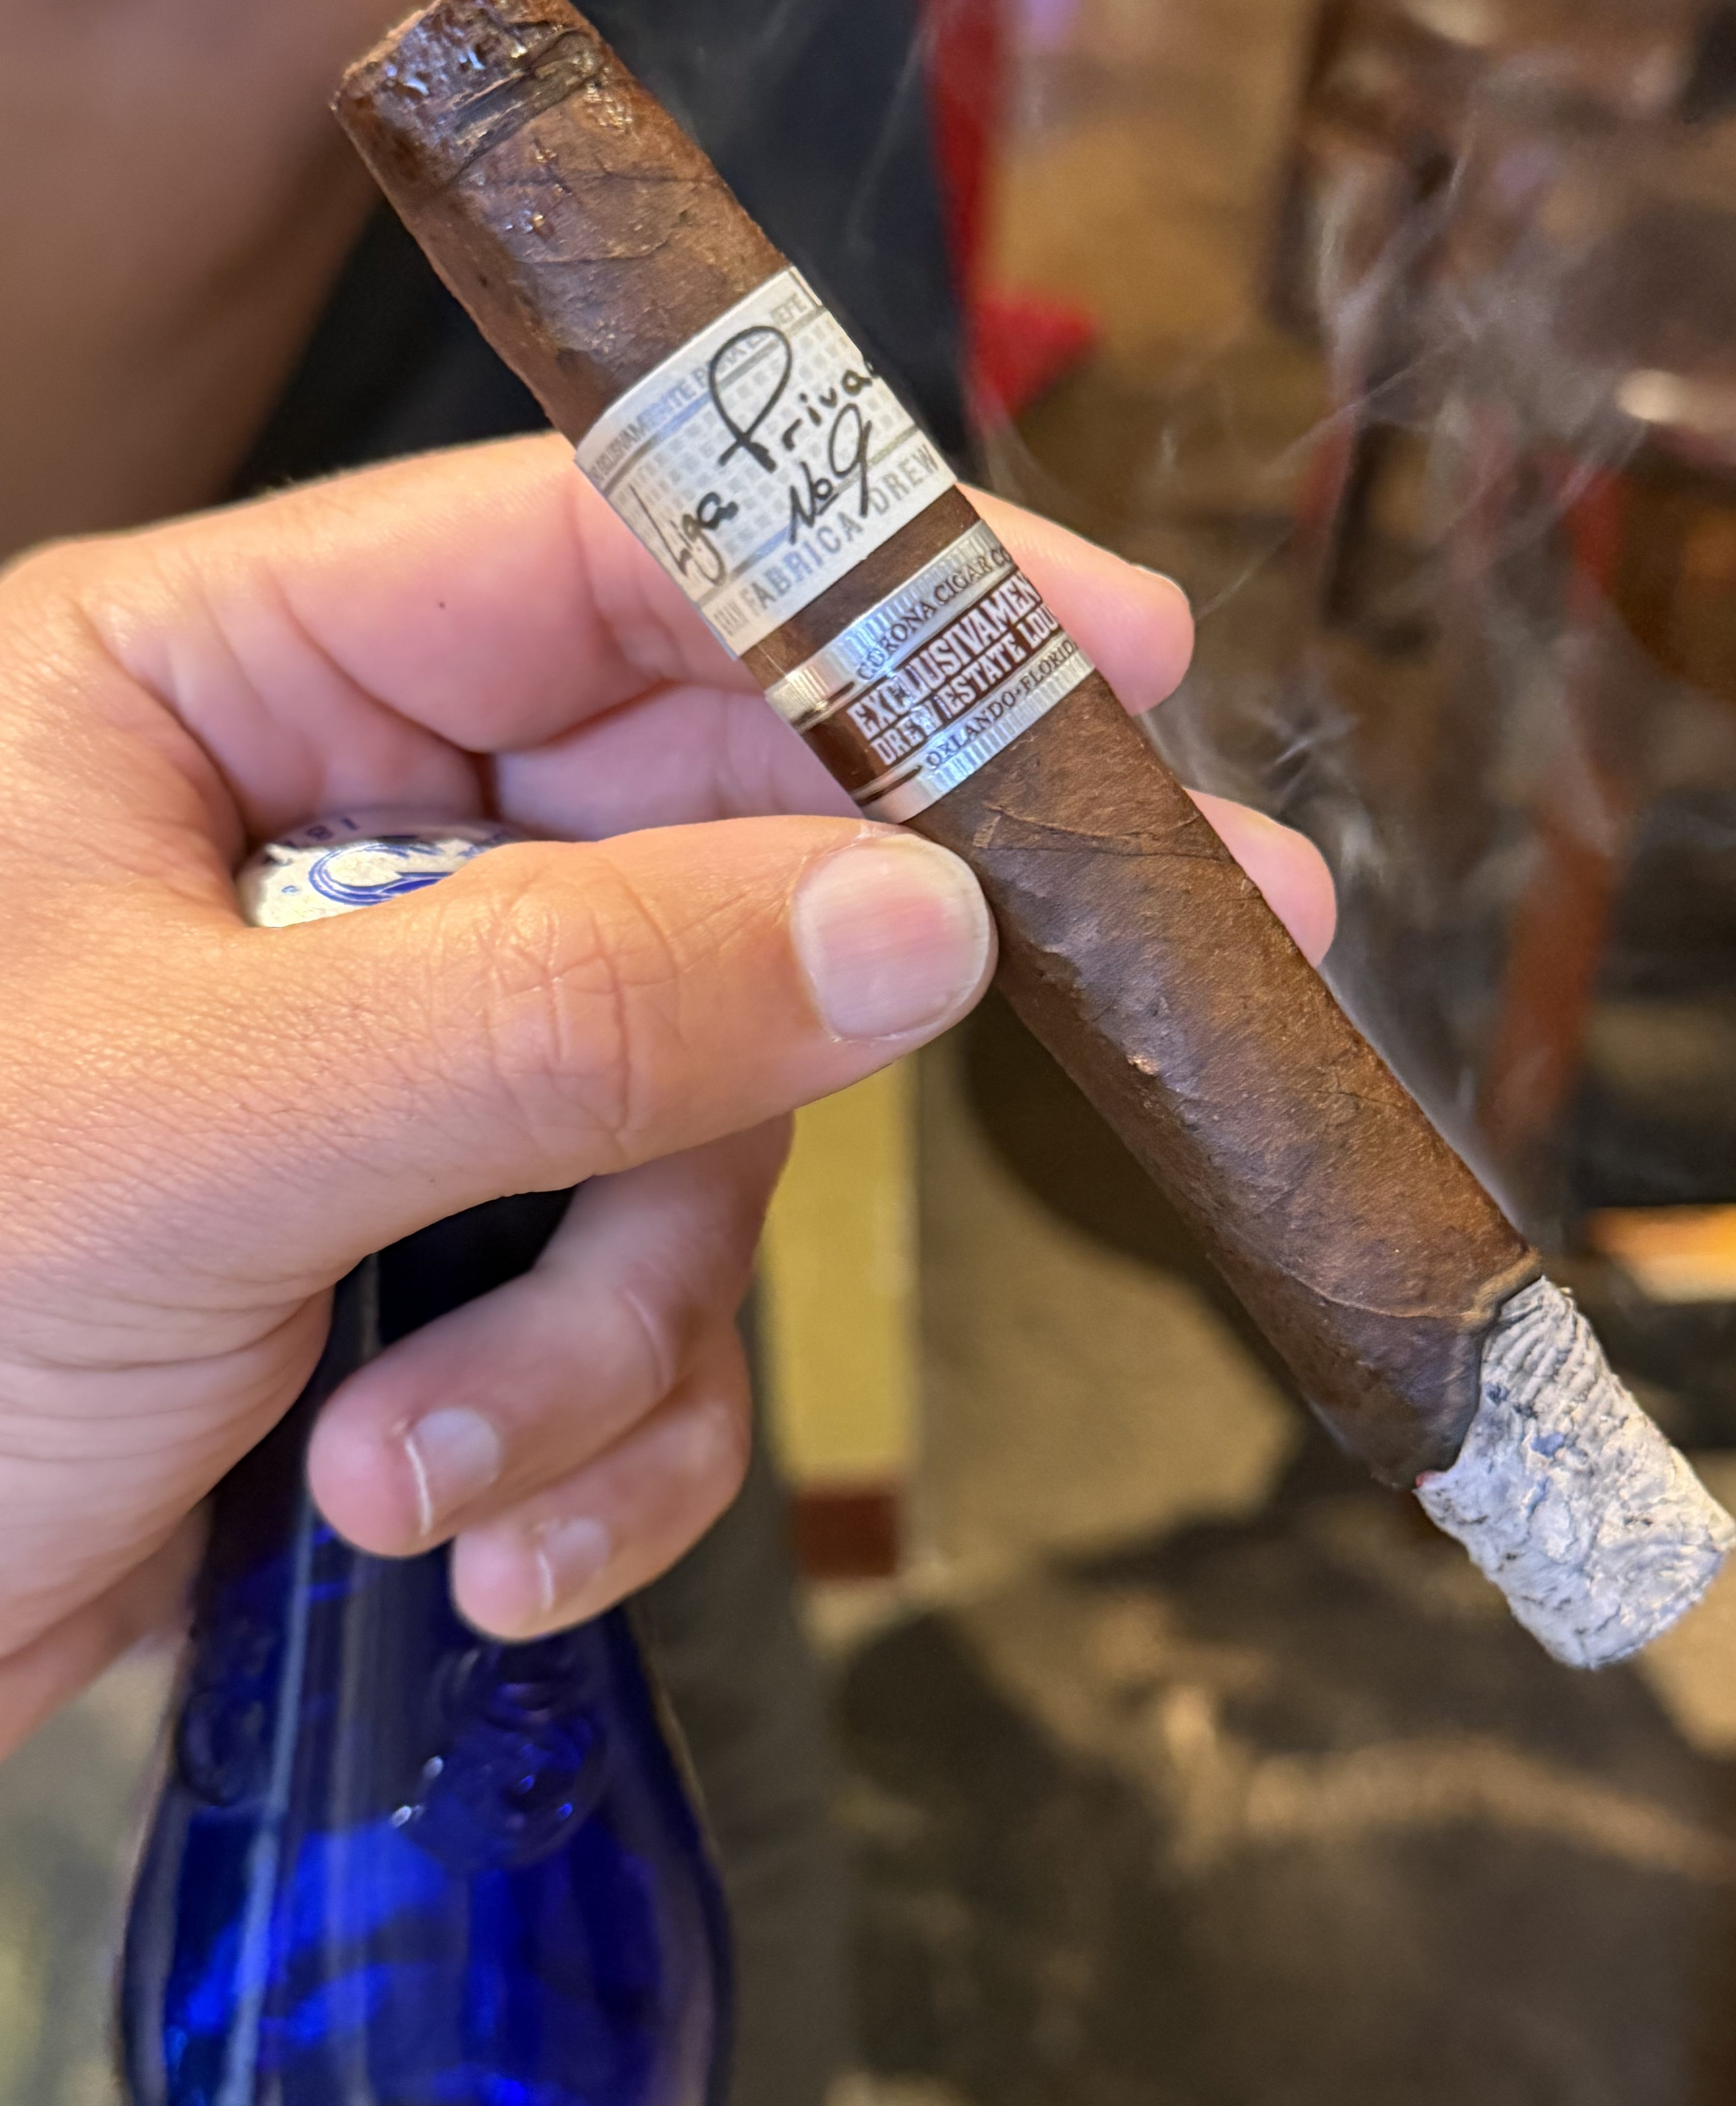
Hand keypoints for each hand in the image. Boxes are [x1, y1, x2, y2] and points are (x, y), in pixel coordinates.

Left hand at [0, 437, 1332, 1755]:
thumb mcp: (195, 1130)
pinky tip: (457, 1545)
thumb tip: (919, 920)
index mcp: (216, 693)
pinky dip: (586, 1445)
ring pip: (687, 1134)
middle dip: (826, 1021)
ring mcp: (393, 1059)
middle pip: (708, 857)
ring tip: (445, 1469)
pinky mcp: (427, 1259)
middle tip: (1171, 995)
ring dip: (611, 1335)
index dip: (866, 589)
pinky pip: (626, 1317)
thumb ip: (562, 1006)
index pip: (598, 560)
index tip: (1119, 659)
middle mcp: (330, 844)